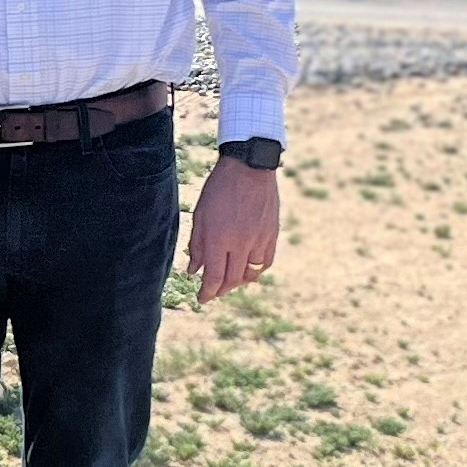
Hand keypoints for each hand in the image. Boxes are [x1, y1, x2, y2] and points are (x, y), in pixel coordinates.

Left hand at [183, 158, 278, 303]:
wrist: (249, 167)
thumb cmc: (219, 189)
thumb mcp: (200, 215)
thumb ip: (197, 245)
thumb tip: (194, 271)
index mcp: (219, 238)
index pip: (214, 277)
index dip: (207, 293)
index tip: (202, 299)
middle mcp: (241, 243)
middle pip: (232, 280)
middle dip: (221, 290)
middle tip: (213, 292)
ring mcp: (259, 240)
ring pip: (250, 274)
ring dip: (238, 282)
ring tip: (229, 281)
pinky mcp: (272, 234)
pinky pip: (266, 262)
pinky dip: (256, 270)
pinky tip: (248, 269)